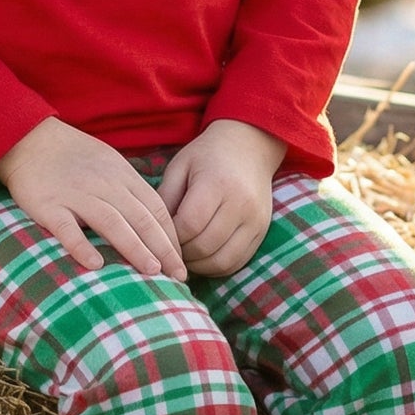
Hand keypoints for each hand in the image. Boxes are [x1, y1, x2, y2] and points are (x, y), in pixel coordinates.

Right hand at [0, 117, 187, 280]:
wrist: (29, 139)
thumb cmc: (73, 157)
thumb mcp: (109, 163)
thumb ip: (130, 189)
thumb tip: (156, 220)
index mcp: (121, 175)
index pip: (155, 207)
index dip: (171, 235)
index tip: (181, 261)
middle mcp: (103, 184)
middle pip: (140, 217)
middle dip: (163, 248)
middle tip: (178, 276)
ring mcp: (75, 195)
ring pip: (112, 222)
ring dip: (135, 248)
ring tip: (151, 272)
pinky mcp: (48, 206)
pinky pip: (67, 228)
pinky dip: (81, 246)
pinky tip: (95, 265)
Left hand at [158, 120, 286, 276]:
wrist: (249, 146)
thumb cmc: (207, 155)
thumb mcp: (179, 166)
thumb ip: (165, 198)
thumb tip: (153, 232)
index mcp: (217, 183)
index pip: (188, 224)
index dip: (170, 236)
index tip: (159, 234)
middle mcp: (241, 204)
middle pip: (205, 246)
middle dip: (182, 253)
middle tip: (168, 249)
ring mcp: (255, 220)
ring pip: (222, 261)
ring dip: (198, 265)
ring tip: (184, 255)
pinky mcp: (261, 232)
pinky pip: (236, 263)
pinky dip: (216, 267)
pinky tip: (202, 257)